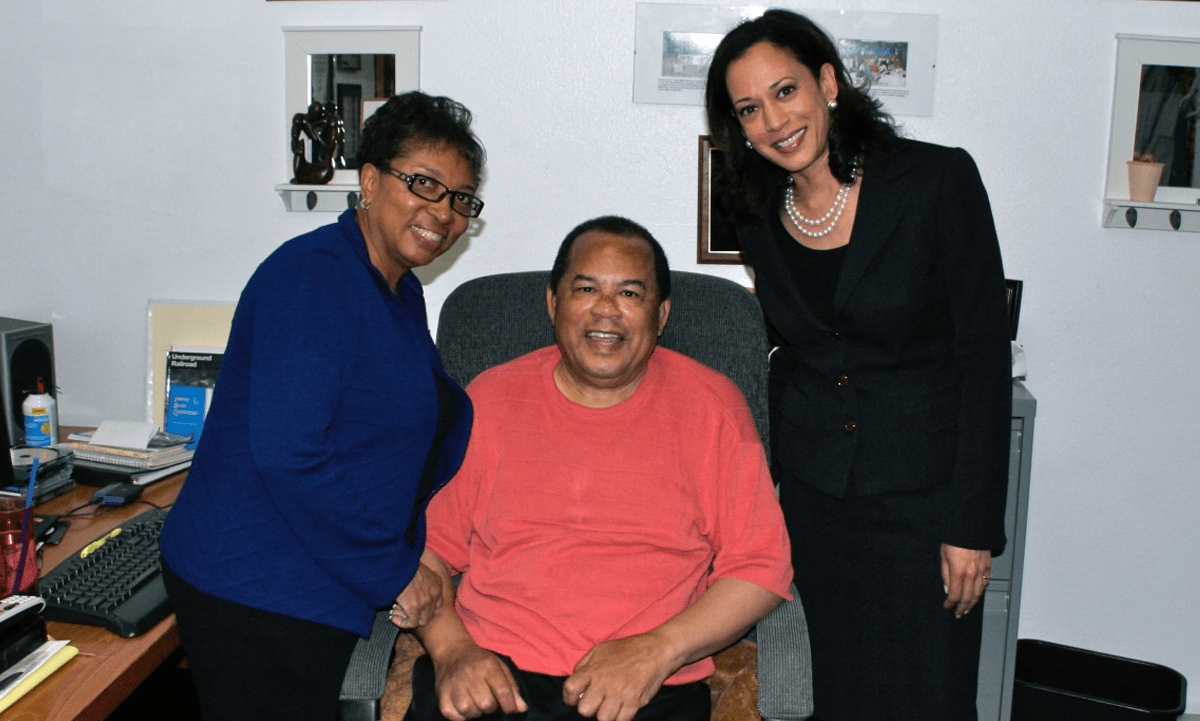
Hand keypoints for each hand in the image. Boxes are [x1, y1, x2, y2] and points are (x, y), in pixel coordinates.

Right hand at [390, 552, 449, 628]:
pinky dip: (401, 623)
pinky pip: (411, 623)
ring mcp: (427, 601)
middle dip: (416, 615)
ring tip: (396, 613)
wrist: (397, 562)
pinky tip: (393, 617)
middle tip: (401, 610)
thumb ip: (420, 578)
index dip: (425, 608)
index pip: (438, 602)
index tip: (412, 606)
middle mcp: (435, 593)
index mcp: (437, 582)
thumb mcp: (419, 568)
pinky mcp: (415, 607)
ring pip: (422, 621)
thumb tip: (411, 586)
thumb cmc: (403, 563)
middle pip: (430, 613)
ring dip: (408, 620)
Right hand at [431, 640, 526, 720]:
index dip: (510, 706)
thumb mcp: (500, 667)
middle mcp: (469, 674)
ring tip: (476, 703)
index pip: (502, 691)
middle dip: (492, 708)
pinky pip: (454, 716)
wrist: (452, 652)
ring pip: (470, 711)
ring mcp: (453, 685)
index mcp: (487, 666)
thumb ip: (512, 688)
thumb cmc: (480, 662)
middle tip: (489, 702)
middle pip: (487, 704)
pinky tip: (465, 707)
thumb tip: (522, 709)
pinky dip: (462, 716)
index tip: (510, 710)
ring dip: (476, 712)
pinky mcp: (442, 695)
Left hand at [563, 634, 677, 720]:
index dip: (570, 698)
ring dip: (607, 715)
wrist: (655, 651)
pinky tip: (624, 708)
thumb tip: (575, 683)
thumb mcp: (600, 650)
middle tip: (598, 702)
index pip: (570, 689)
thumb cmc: (627, 650)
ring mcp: (619, 694)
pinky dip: (621, 717)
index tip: (576, 698)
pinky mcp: (633, 702)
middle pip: (584, 710)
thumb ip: (585, 666)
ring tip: (612, 705)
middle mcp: (603, 683)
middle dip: (590, 709)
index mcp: (593, 670)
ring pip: (603, 719)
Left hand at [941, 543, 991, 617]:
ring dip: (973, 603)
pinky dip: (981, 592)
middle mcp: (972, 574)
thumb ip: (945, 574)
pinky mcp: (988, 566)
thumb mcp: (943, 556)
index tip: (947, 606)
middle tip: (959, 614)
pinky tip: (977, 595)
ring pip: (979, 593)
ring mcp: (982, 571)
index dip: (950, 603)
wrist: (970, 526)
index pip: (955, 595)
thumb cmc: (954, 539)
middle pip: (968, 598)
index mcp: (958, 572)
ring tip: (968, 609)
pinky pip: (986, 583)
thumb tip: (948, 589)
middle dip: (963, 608)